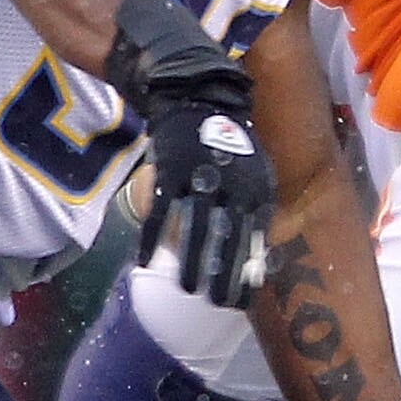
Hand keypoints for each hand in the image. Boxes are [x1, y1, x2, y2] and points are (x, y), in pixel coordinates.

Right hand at [108, 0, 273, 306]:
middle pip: (223, 241)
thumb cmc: (230, 141)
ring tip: (186, 290)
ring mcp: (197, 179)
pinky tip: (144, 261)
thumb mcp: (255, 172)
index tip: (241, 302)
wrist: (195, 95)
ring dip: (188, 264)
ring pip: (191, 231)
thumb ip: (254, 210)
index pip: (253, 240)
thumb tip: (257, 256)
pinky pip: (157, 212)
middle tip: (214, 305)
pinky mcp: (167, 171)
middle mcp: (229, 187)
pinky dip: (149, 238)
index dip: (245, 272)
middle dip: (218, 276)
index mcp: (254, 188)